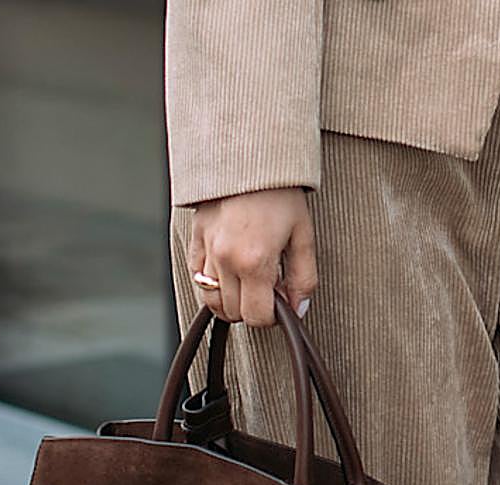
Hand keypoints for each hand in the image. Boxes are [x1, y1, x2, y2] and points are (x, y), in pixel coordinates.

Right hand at [187, 186, 317, 327]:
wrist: (250, 152)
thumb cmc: (279, 191)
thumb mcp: (303, 236)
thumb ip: (303, 279)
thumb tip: (297, 310)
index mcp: (255, 261)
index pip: (256, 316)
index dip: (270, 317)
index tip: (279, 305)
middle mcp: (226, 259)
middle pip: (233, 312)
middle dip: (252, 309)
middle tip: (267, 289)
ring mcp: (207, 249)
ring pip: (211, 300)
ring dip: (231, 301)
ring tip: (248, 283)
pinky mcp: (195, 238)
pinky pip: (196, 277)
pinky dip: (212, 284)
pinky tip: (229, 273)